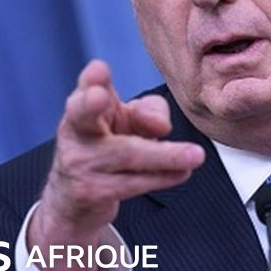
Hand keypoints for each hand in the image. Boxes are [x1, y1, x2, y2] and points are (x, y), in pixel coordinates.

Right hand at [27, 60, 204, 270]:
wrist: (75, 200)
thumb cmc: (107, 148)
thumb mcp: (128, 121)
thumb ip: (148, 112)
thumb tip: (161, 127)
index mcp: (84, 105)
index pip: (86, 86)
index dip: (91, 79)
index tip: (99, 70)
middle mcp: (75, 131)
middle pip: (82, 113)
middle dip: (90, 103)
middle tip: (100, 96)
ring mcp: (80, 163)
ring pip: (126, 154)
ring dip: (165, 156)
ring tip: (196, 155)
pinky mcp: (91, 193)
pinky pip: (133, 182)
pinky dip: (163, 177)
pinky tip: (183, 172)